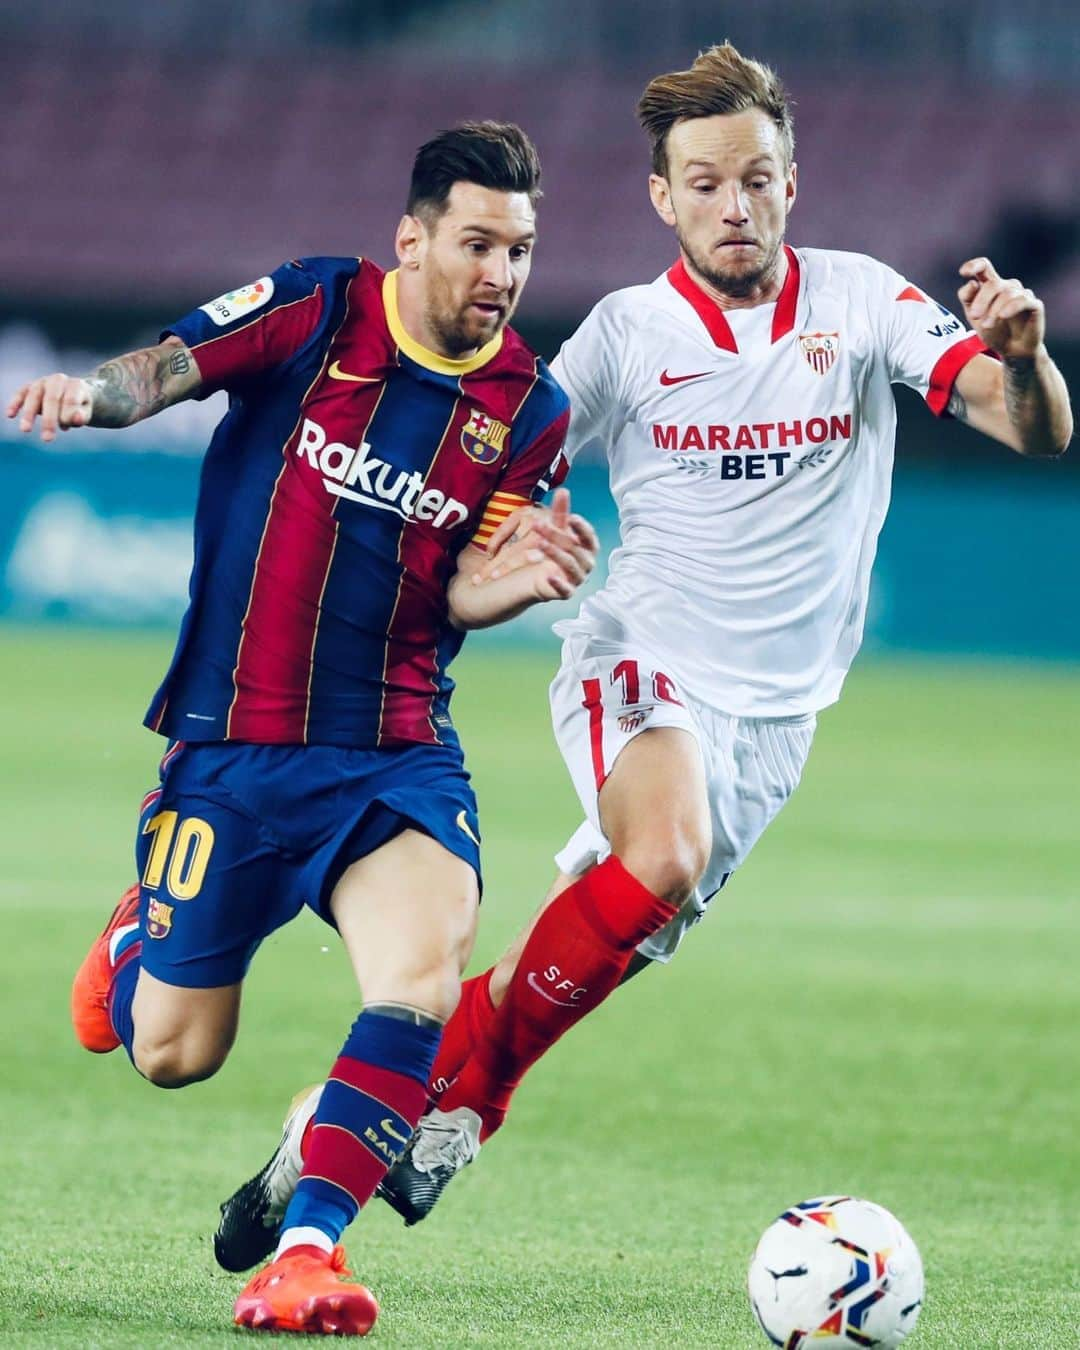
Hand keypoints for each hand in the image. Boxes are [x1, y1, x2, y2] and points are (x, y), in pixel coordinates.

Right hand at [6, 373, 93, 442]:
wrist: (76, 395)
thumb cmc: (81, 407)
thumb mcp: (86, 413)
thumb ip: (82, 416)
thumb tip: (76, 419)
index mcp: (76, 385)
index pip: (70, 400)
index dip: (67, 414)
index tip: (66, 429)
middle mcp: (58, 380)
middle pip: (52, 398)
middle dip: (49, 419)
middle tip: (47, 439)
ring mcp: (43, 382)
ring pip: (34, 395)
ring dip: (29, 413)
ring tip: (25, 430)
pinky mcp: (31, 386)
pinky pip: (21, 393)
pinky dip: (15, 403)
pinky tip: (10, 415)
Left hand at [473, 487, 598, 599]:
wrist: (543, 578)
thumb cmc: (555, 552)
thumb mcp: (557, 531)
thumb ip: (561, 513)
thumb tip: (563, 490)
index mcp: (588, 547)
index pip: (588, 536)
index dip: (581, 527)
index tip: (571, 517)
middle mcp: (587, 562)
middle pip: (574, 547)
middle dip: (555, 535)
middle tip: (538, 524)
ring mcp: (578, 578)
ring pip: (569, 565)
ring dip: (554, 553)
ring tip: (539, 543)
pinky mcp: (568, 592)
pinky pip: (566, 589)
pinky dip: (558, 584)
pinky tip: (548, 576)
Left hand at [957, 258, 1044, 360]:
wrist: (1012, 351)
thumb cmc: (994, 331)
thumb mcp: (974, 317)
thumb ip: (968, 299)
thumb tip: (972, 283)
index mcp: (991, 286)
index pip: (984, 266)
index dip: (974, 265)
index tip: (963, 272)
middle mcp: (1007, 286)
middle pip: (992, 284)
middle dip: (981, 300)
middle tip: (974, 316)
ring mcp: (1022, 294)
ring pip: (1006, 294)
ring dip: (993, 311)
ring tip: (987, 326)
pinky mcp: (1034, 305)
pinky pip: (1023, 300)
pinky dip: (1011, 307)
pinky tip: (1003, 316)